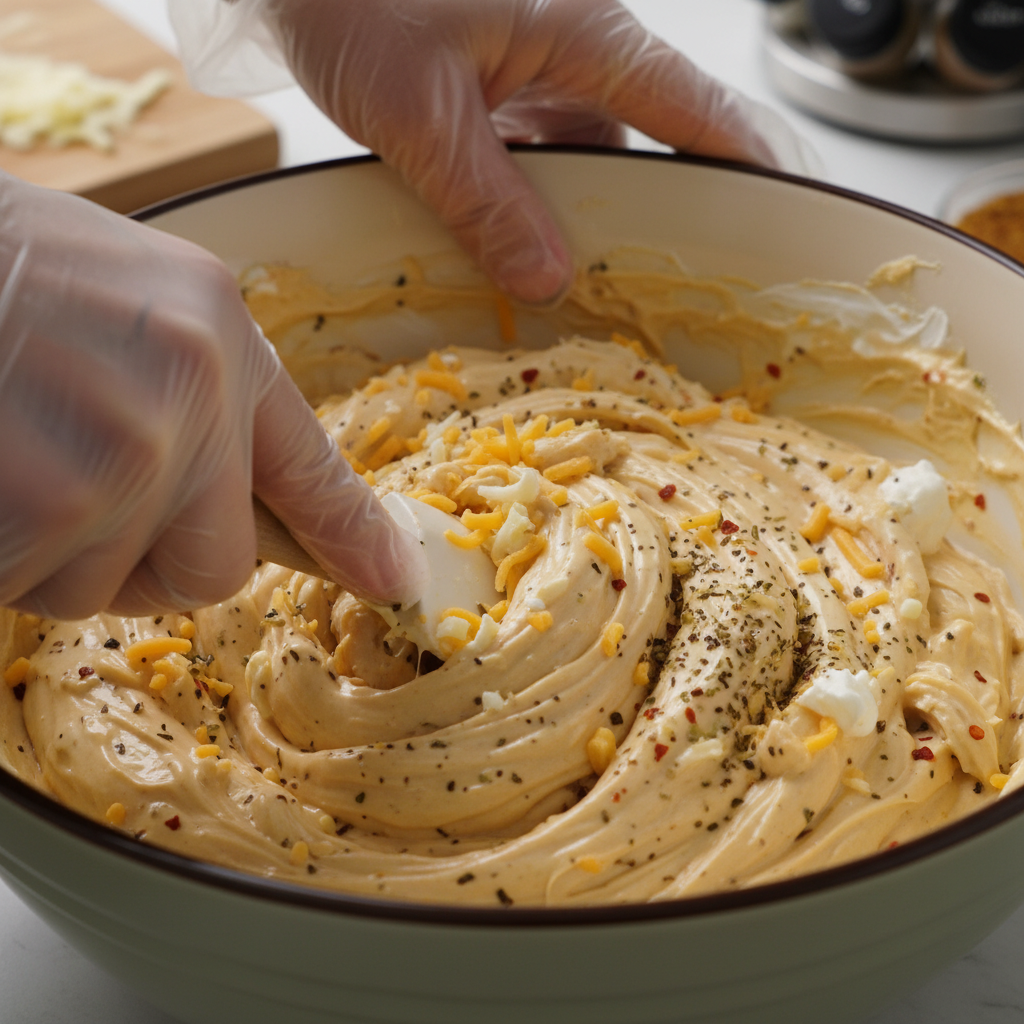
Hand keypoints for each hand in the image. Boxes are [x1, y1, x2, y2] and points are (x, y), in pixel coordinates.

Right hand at [0, 174, 425, 618]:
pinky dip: (12, 557)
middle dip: (147, 560)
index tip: (391, 578)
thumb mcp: (140, 306)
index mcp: (218, 339)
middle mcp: (189, 393)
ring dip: (59, 554)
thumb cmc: (6, 272)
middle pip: (213, 570)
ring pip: (110, 588)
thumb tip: (265, 510)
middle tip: (79, 488)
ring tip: (19, 453)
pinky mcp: (45, 503)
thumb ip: (208, 404)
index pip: (309, 470)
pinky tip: (0, 470)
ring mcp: (118, 453)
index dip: (351, 536)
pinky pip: (41, 587)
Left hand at [263, 0, 785, 304]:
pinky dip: (536, 206)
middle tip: (667, 297)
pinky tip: (512, 245)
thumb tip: (549, 279)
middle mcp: (579, 54)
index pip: (701, 113)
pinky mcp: (509, 93)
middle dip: (660, 220)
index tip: (790, 228)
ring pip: (595, 164)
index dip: (753, 172)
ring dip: (584, 221)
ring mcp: (544, 74)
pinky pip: (545, 160)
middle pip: (656, 148)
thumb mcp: (421, 115)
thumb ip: (487, 203)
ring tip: (579, 286)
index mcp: (586, 37)